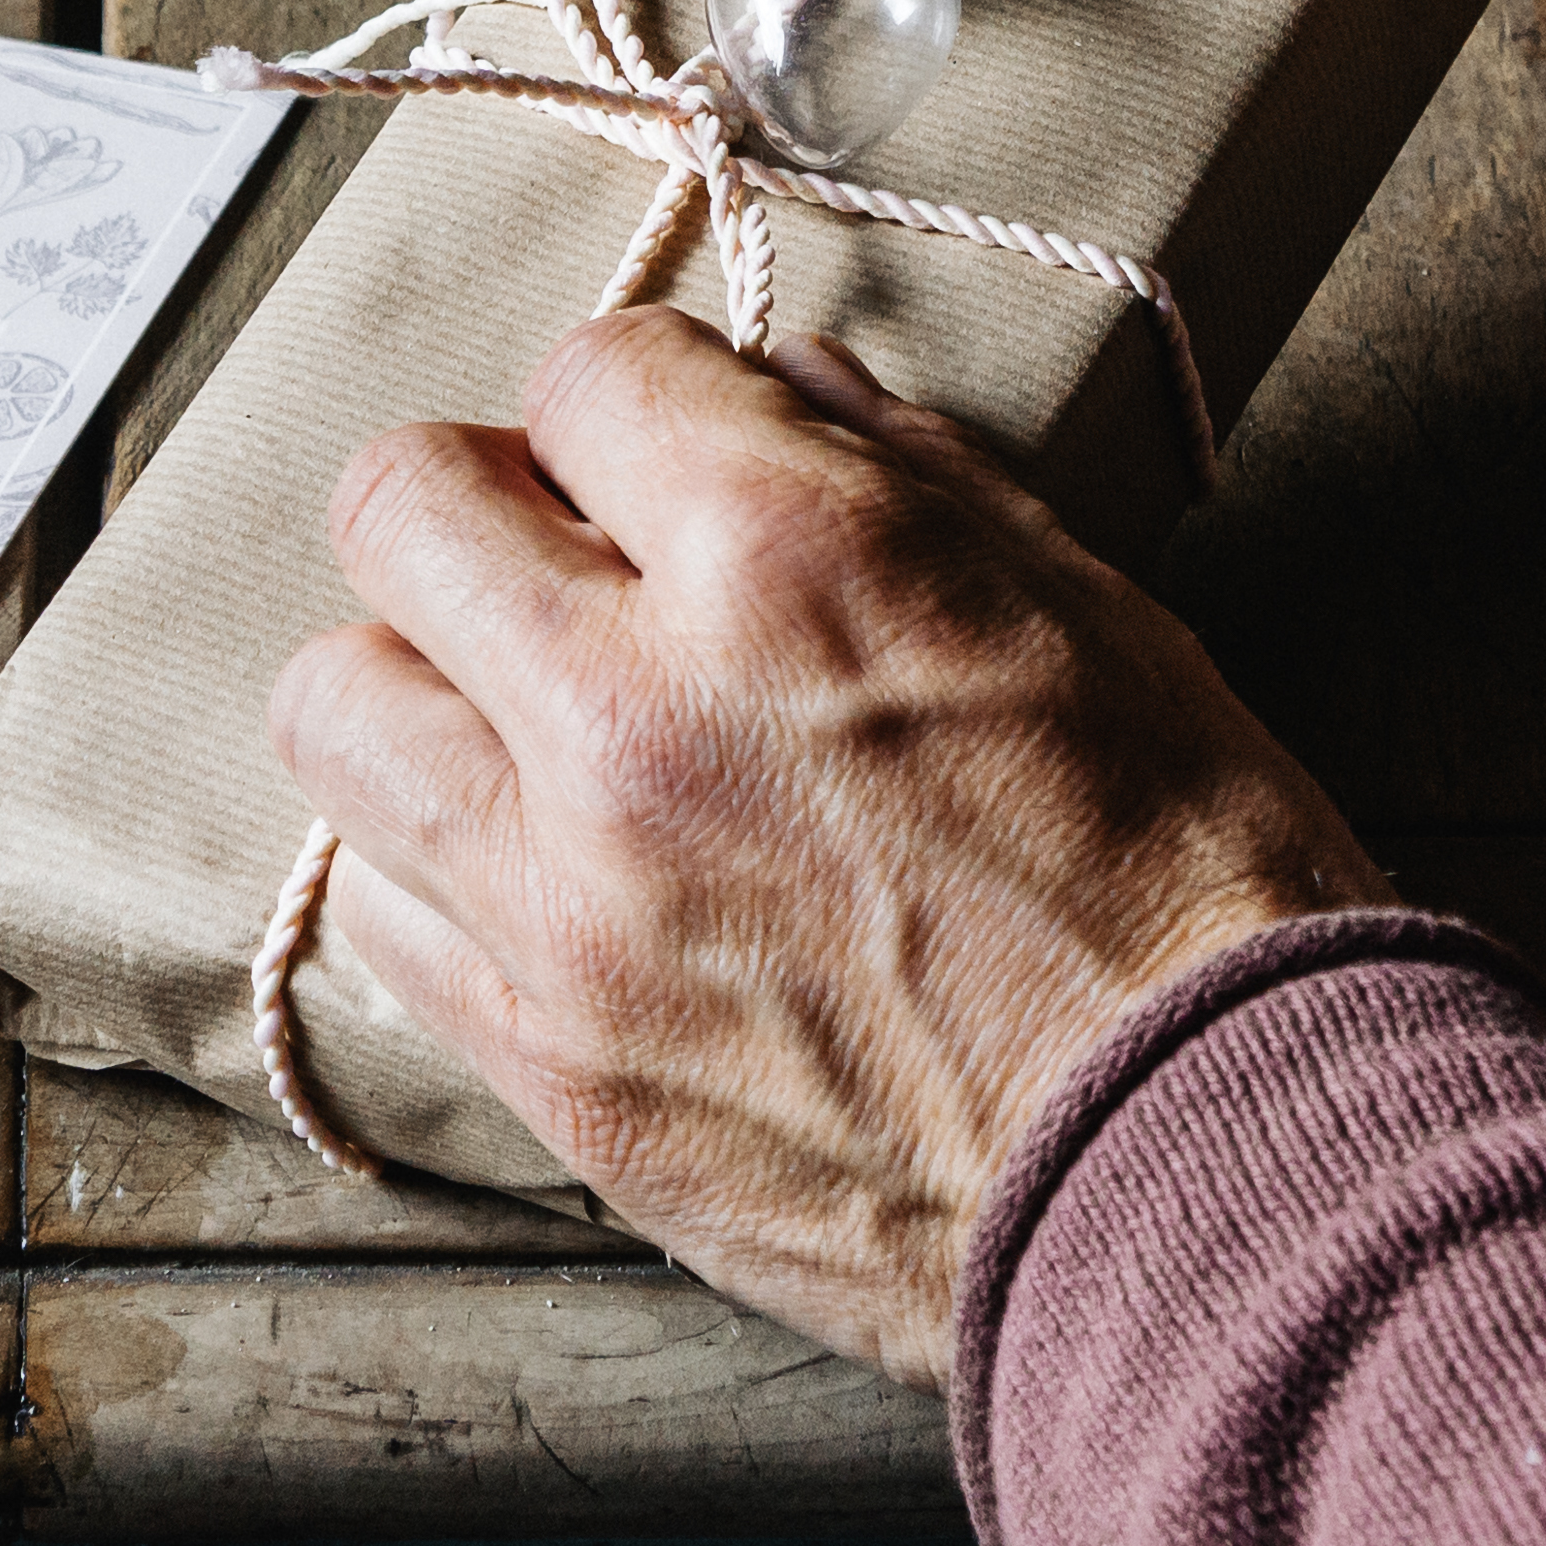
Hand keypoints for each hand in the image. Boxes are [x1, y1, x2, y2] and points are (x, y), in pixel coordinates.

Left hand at [268, 306, 1384, 1381]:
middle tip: (574, 563)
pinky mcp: (546, 1066)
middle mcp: (630, 716)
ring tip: (532, 727)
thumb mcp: (1086, 605)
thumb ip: (896, 474)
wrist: (1208, 1176)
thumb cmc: (1186, 881)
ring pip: (337, 707)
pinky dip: (438, 867)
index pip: (586, 369)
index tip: (681, 455)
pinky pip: (373, 911)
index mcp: (787, 564)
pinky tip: (547, 876)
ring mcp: (564, 908)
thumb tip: (775, 390)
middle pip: (396, 507)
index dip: (645, 402)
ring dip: (426, 684)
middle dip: (491, 504)